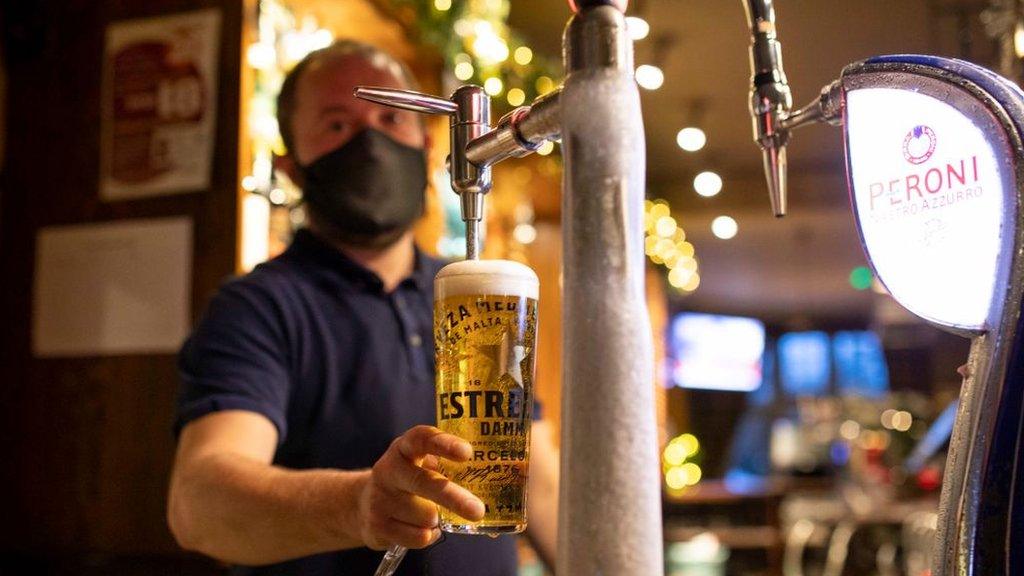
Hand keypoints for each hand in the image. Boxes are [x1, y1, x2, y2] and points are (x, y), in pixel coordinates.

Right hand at [358, 425, 484, 549]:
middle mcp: (389, 469)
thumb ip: (454, 475)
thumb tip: (499, 505)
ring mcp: (380, 497)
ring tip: (431, 513)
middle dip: (453, 497)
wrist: (364, 505)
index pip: (422, 438)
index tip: (467, 453)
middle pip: (424, 482)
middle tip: (477, 510)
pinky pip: (419, 537)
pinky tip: (420, 527)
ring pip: (426, 516)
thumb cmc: (411, 482)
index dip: (444, 444)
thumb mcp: (426, 468)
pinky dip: (429, 536)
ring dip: (438, 520)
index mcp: (405, 448)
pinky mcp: (377, 525)